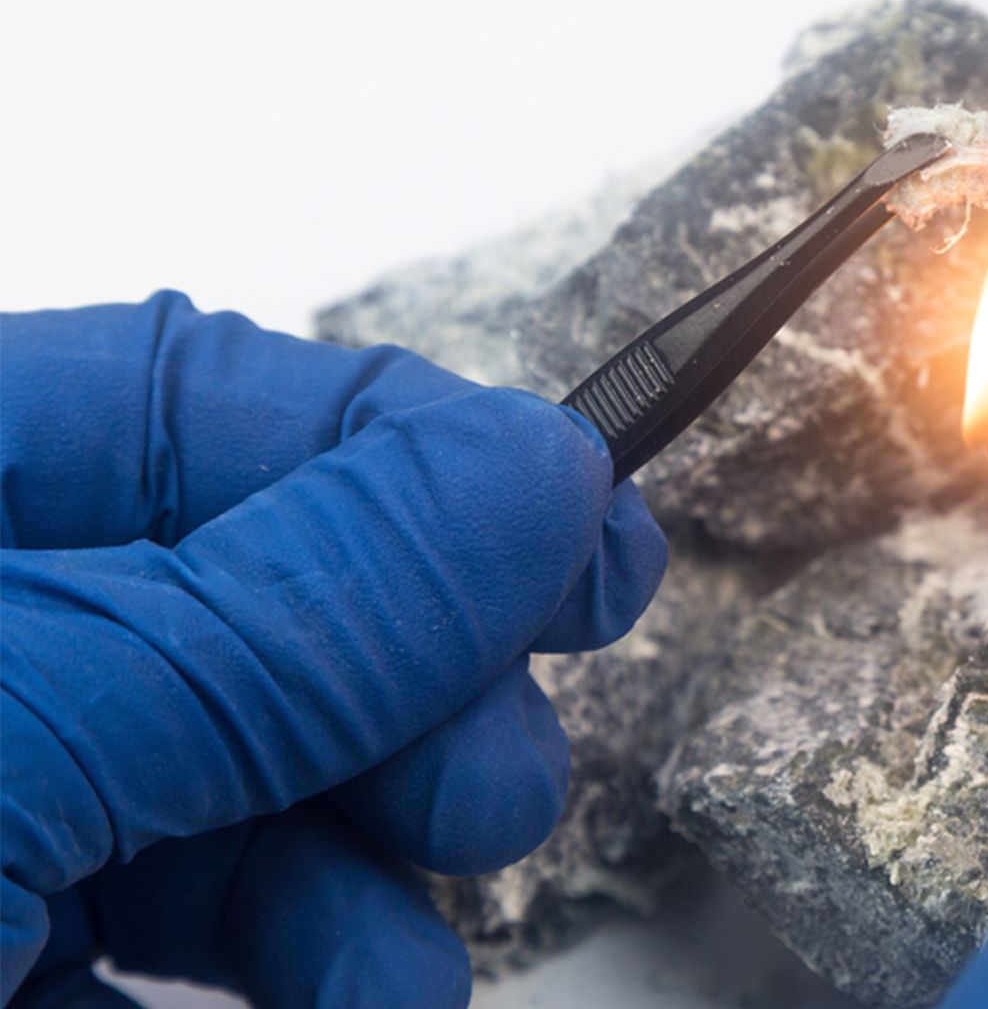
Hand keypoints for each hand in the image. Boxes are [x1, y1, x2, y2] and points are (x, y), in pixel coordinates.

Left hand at [1, 292, 667, 1005]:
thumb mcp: (22, 740)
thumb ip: (282, 619)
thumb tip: (528, 476)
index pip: (186, 395)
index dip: (408, 448)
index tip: (577, 532)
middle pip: (248, 605)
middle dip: (412, 697)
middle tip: (492, 783)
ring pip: (229, 793)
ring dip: (367, 879)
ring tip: (400, 971)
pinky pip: (170, 940)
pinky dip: (296, 974)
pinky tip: (354, 998)